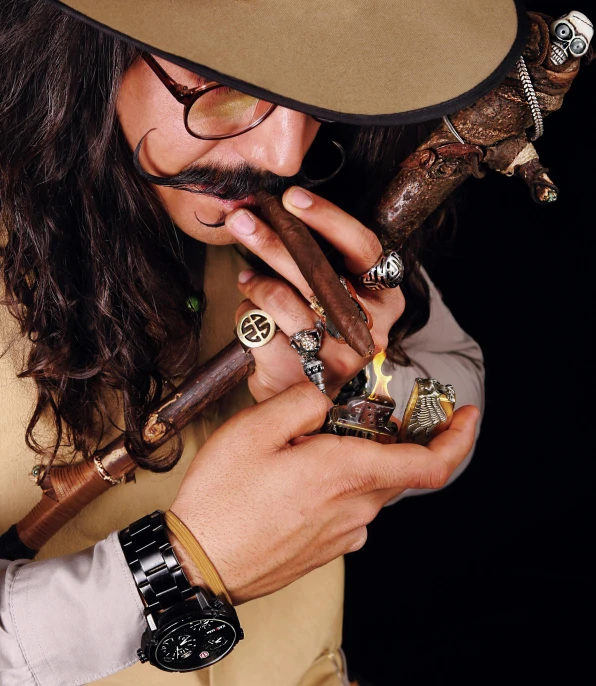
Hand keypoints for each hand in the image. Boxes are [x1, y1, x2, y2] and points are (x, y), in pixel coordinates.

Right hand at [170, 381, 478, 603]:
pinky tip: (301, 478)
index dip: (459, 438)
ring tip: (312, 447)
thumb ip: (302, 401)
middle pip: (400, 470)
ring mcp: (344, 533)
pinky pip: (351, 507)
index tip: (468, 416)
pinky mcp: (328, 548)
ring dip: (358, 460)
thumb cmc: (222, 500)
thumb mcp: (254, 429)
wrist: (199, 565)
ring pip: (372, 486)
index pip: (430, 463)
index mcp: (345, 473)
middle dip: (396, 438)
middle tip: (364, 413)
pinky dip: (342, 484)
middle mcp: (355, 508)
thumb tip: (326, 396)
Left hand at [225, 187, 404, 400]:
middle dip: (274, 242)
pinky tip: (251, 314)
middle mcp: (371, 326)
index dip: (328, 218)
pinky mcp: (310, 376)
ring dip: (256, 285)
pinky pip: (264, 329)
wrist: (303, 392)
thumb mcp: (330, 291)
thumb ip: (317, 258)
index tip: (292, 197)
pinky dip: (248, 316)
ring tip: (246, 280)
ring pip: (285, 300)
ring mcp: (342, 354)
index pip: (364, 248)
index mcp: (384, 297)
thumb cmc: (318, 327)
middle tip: (242, 219)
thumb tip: (273, 208)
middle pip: (319, 273)